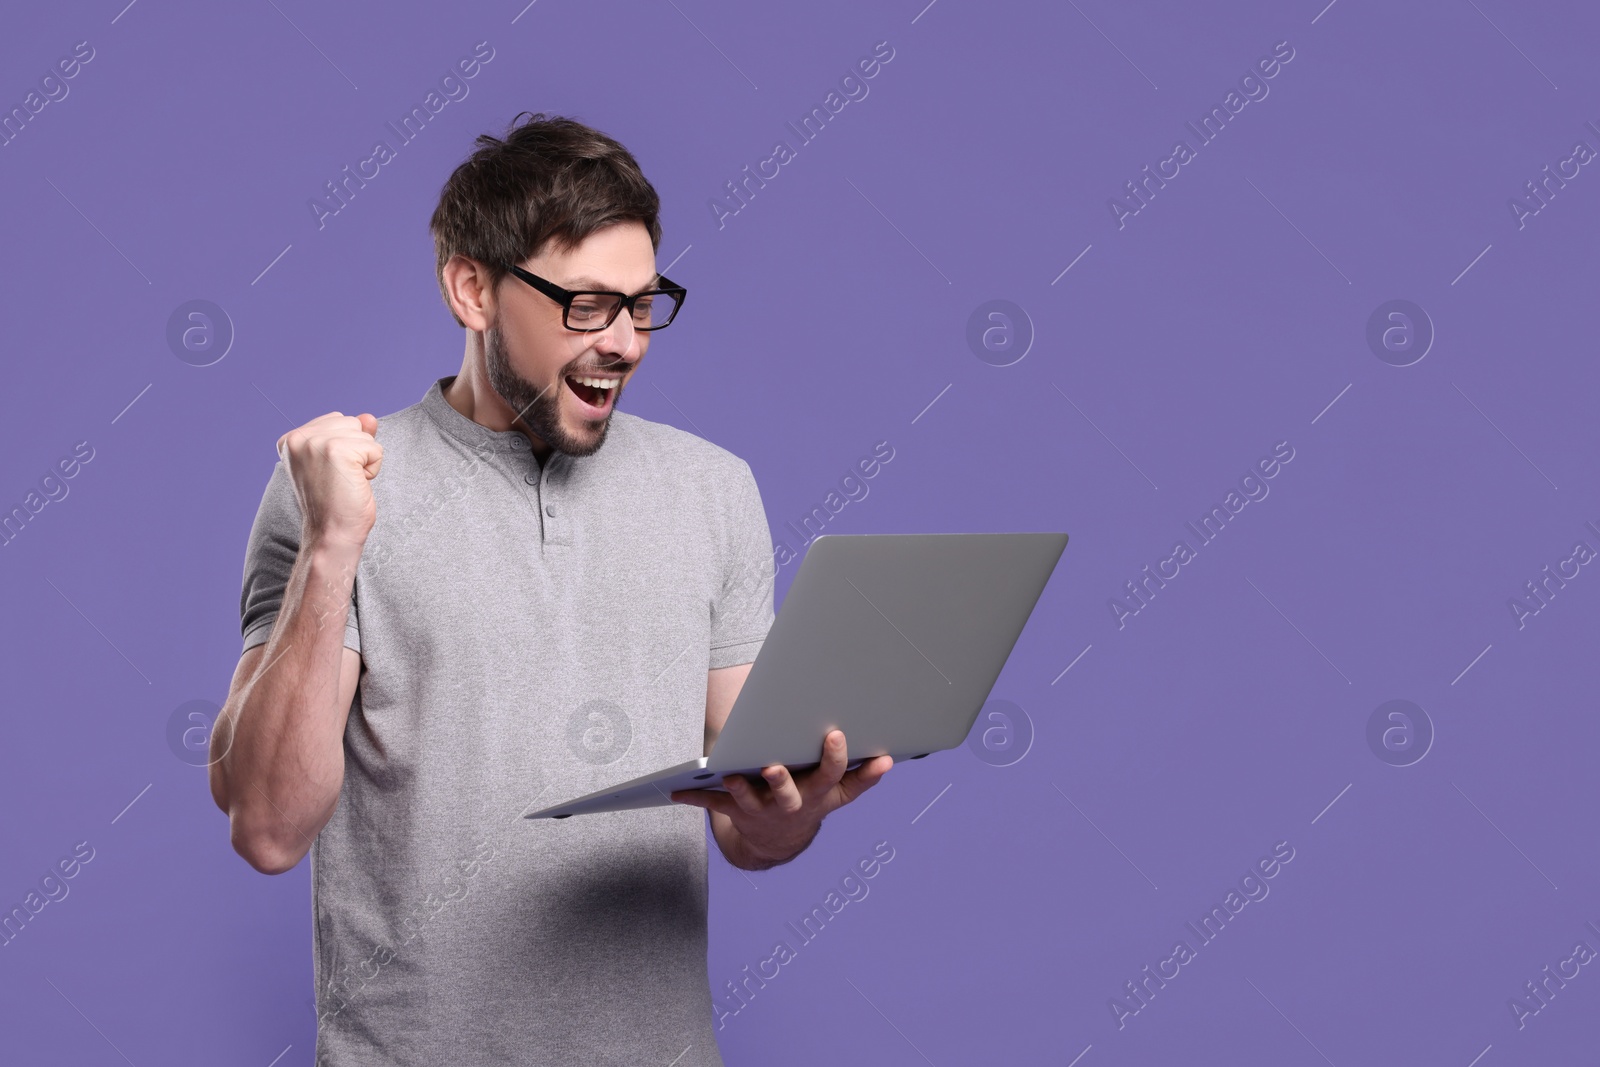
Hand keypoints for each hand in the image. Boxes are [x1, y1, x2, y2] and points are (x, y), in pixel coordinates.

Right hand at [277, 412, 382, 548]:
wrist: (332, 534)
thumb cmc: (335, 504)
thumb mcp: (340, 463)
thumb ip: (351, 436)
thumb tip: (370, 417)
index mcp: (290, 439)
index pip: (337, 421)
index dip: (345, 448)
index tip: (329, 474)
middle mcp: (298, 437)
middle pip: (351, 423)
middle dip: (356, 451)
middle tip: (339, 480)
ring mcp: (315, 442)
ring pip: (364, 435)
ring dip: (364, 460)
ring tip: (345, 482)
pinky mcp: (336, 450)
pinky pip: (375, 449)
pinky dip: (373, 469)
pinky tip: (354, 484)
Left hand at [670, 730, 892, 867]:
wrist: (778, 842)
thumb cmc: (811, 800)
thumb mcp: (838, 794)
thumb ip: (863, 777)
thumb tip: (891, 758)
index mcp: (819, 794)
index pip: (835, 777)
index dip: (837, 759)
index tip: (837, 735)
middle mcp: (792, 804)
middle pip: (790, 793)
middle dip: (782, 780)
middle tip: (774, 765)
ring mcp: (763, 811)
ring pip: (750, 800)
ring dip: (738, 789)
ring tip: (728, 776)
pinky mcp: (737, 812)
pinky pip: (713, 803)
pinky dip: (694, 796)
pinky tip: (675, 788)